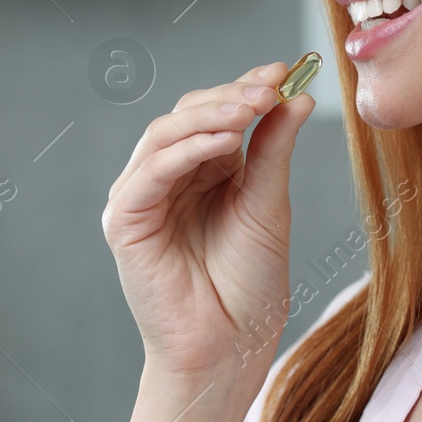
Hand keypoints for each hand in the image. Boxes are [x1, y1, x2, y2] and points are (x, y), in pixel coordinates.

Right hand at [101, 60, 315, 380]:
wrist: (229, 351)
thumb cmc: (249, 290)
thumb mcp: (268, 207)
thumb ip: (274, 151)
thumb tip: (296, 96)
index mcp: (204, 172)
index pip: (218, 114)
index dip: (248, 87)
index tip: (286, 69)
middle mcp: (169, 179)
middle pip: (189, 115)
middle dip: (231, 95)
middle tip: (271, 84)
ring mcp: (143, 197)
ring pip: (166, 135)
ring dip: (210, 115)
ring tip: (253, 106)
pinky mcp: (125, 221)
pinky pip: (151, 173)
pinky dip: (187, 151)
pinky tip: (224, 143)